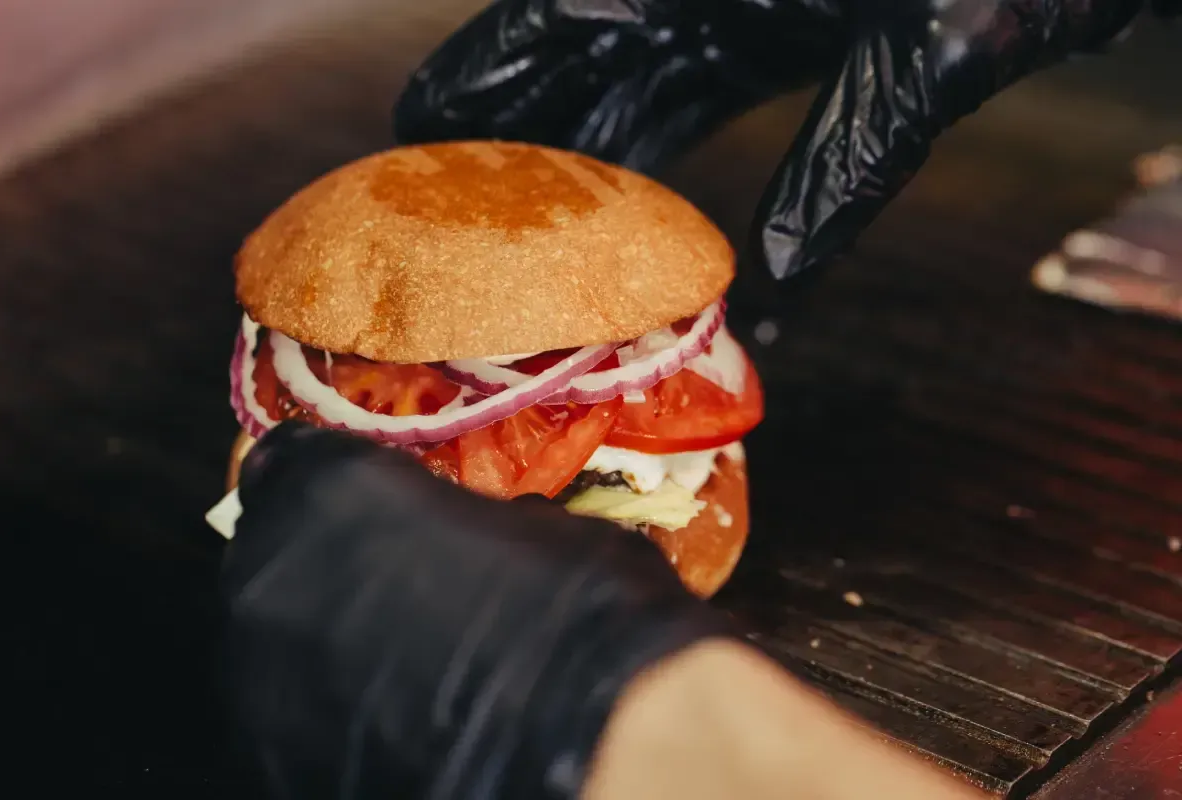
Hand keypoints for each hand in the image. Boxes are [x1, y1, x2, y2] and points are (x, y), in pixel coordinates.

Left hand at [219, 421, 732, 798]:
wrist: (594, 744)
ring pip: (277, 643)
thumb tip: (482, 541)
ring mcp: (260, 681)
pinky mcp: (273, 763)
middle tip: (401, 593)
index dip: (335, 487)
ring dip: (326, 644)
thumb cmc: (578, 610)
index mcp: (329, 492)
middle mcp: (271, 578)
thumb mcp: (539, 526)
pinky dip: (333, 715)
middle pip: (276, 555)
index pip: (292, 464)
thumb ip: (474, 523)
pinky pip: (292, 718)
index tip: (375, 508)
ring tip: (404, 670)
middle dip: (329, 568)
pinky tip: (396, 725)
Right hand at [394, 0, 1179, 291]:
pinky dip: (664, 170)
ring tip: (532, 256)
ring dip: (584, 178)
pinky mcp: (766, 38)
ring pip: (623, 99)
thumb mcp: (918, 52)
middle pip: (569, 73)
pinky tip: (638, 230)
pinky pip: (690, 109)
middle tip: (455, 231)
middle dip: (514, 151)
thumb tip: (778, 284)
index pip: (542, 24)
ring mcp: (723, 16)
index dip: (468, 84)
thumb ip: (843, 160)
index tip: (406, 142)